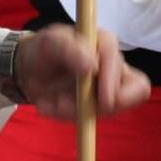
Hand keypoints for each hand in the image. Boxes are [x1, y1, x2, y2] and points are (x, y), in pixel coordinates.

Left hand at [17, 26, 150, 119]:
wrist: (28, 69)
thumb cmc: (43, 50)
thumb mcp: (50, 42)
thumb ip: (69, 48)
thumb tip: (93, 64)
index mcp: (106, 45)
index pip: (126, 65)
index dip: (114, 84)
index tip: (100, 99)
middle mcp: (113, 65)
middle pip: (132, 93)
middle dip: (102, 106)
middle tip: (70, 105)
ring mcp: (107, 87)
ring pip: (111, 109)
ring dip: (78, 111)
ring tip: (54, 103)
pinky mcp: (97, 105)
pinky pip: (93, 118)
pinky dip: (71, 116)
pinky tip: (55, 106)